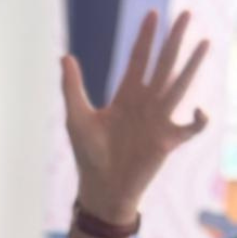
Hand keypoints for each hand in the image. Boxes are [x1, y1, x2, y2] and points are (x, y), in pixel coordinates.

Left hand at [63, 11, 208, 224]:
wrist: (101, 186)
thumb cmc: (88, 154)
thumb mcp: (76, 117)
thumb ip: (72, 87)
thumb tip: (65, 56)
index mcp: (126, 95)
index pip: (138, 59)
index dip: (145, 37)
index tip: (152, 13)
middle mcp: (146, 102)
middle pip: (164, 64)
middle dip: (174, 40)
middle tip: (187, 14)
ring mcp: (159, 119)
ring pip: (180, 86)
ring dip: (192, 65)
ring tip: (205, 42)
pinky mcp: (168, 140)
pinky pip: (191, 127)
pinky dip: (199, 119)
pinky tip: (199, 110)